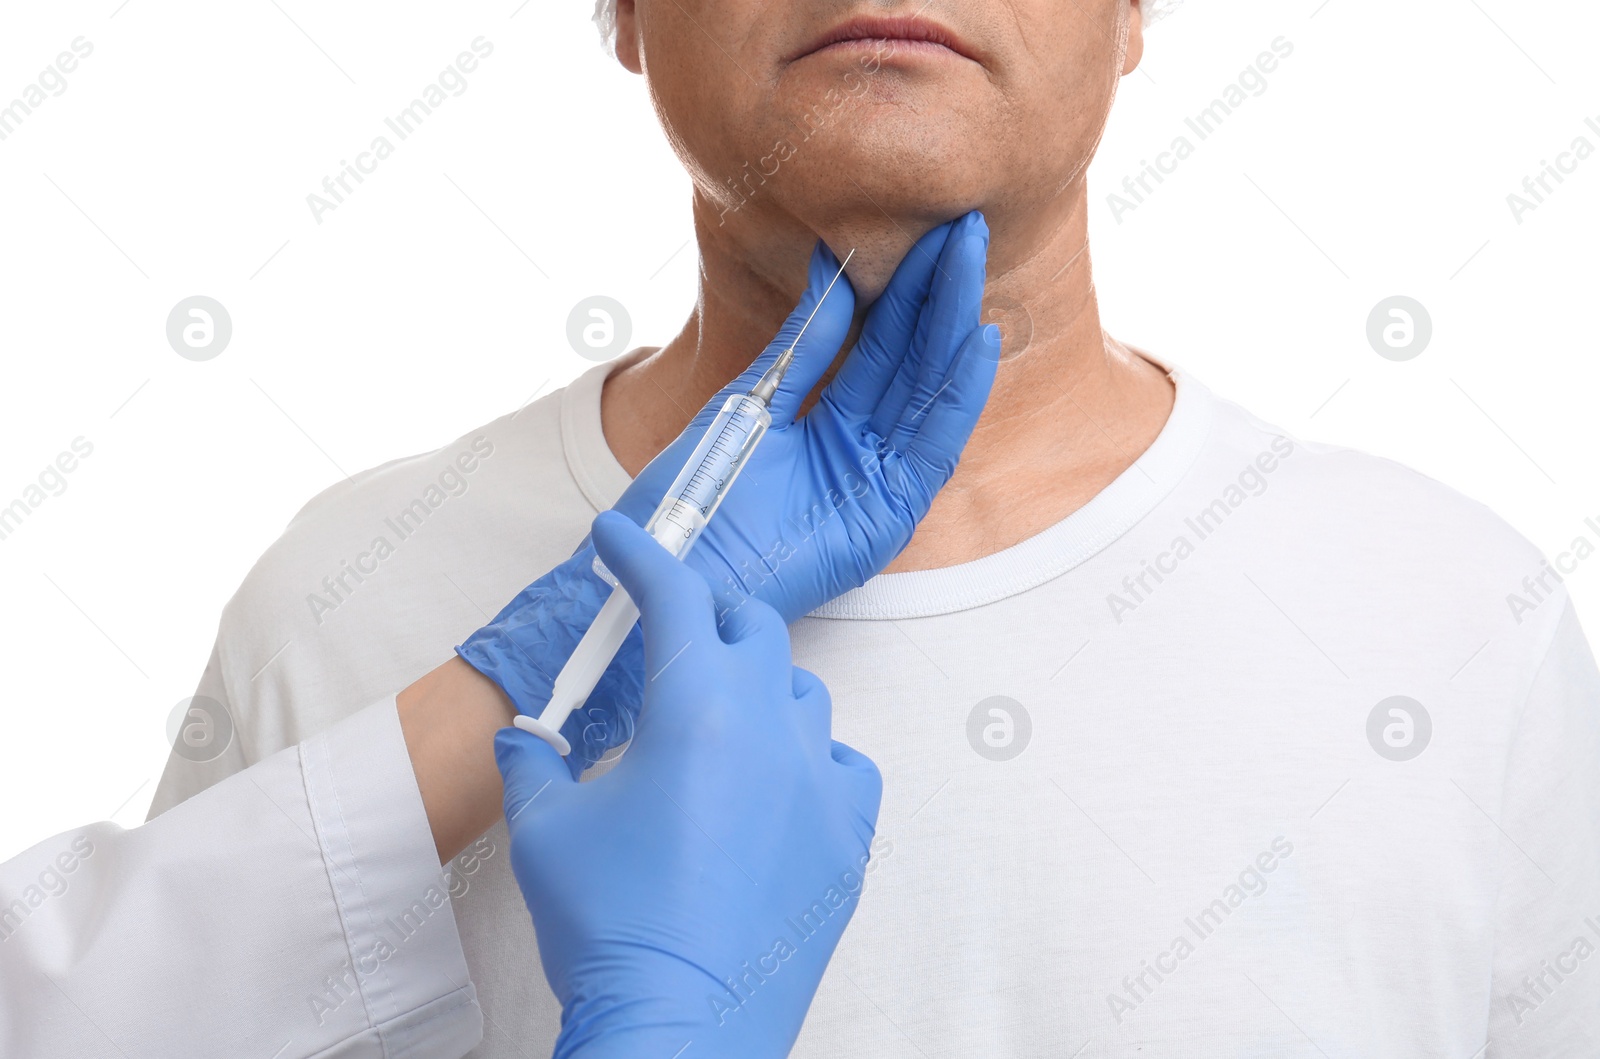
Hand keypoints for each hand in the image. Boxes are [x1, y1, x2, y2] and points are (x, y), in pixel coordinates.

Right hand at [494, 510, 882, 1058]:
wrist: (680, 1025)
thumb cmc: (609, 924)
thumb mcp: (545, 832)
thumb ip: (532, 765)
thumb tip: (524, 738)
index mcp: (695, 707)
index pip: (675, 598)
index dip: (643, 556)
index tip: (619, 538)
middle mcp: (771, 729)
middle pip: (753, 631)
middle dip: (707, 616)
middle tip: (669, 633)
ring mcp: (821, 784)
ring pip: (804, 696)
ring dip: (760, 687)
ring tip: (719, 720)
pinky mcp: (850, 839)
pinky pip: (846, 768)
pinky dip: (812, 759)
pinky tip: (779, 784)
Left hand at [616, 211, 998, 623]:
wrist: (670, 571)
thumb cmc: (695, 499)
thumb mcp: (746, 404)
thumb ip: (798, 348)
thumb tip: (830, 270)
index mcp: (826, 420)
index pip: (878, 342)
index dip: (904, 288)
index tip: (926, 231)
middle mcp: (861, 447)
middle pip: (913, 359)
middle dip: (939, 293)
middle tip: (965, 226)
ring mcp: (878, 480)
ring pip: (930, 391)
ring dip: (955, 324)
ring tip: (972, 260)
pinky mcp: (889, 515)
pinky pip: (933, 448)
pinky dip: (958, 396)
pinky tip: (977, 339)